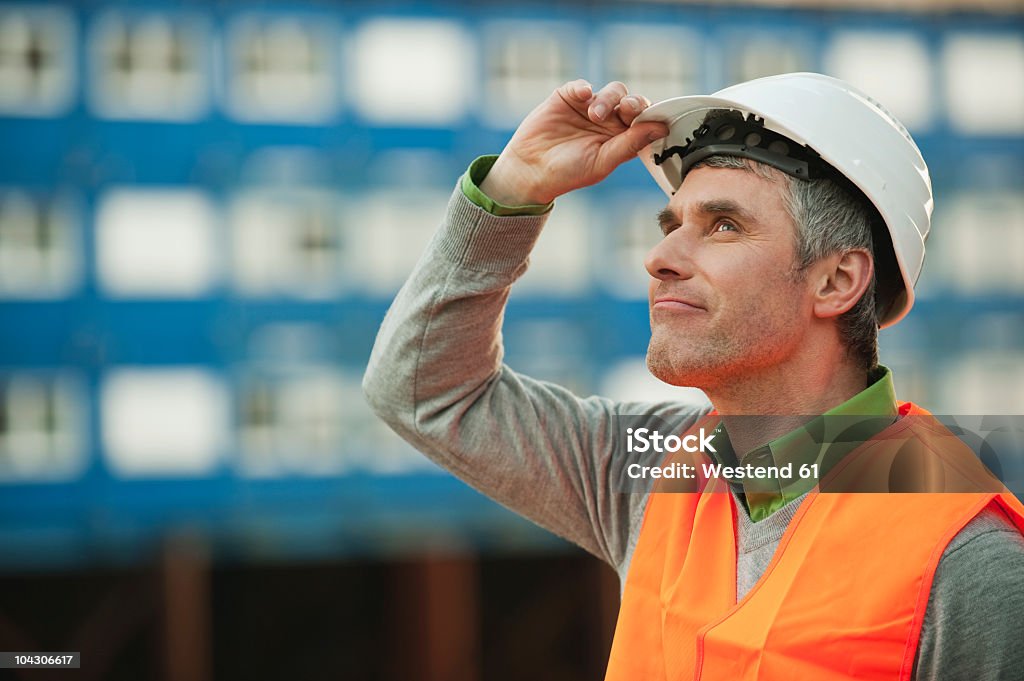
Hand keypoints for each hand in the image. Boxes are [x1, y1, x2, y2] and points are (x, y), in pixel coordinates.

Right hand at [480, 80, 669, 205]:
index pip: (646, 120)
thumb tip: (662, 128)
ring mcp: (590, 107)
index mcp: (622, 139)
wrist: (530, 170)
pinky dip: (585, 88)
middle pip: (632, 101)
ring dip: (608, 99)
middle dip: (633, 103)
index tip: (652, 116)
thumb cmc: (568, 172)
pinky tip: (583, 96)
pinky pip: (582, 86)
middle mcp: (610, 121)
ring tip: (593, 115)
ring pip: (613, 91)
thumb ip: (631, 143)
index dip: (651, 115)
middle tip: (625, 109)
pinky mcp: (569, 97)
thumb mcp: (602, 161)